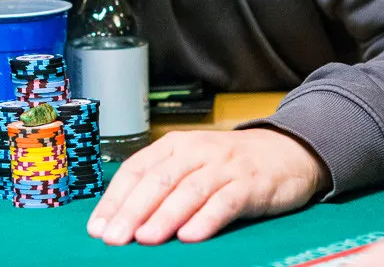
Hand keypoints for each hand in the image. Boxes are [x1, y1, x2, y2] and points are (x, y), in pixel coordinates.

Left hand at [86, 129, 328, 244]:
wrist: (286, 151)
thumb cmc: (229, 165)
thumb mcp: (192, 164)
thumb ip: (162, 185)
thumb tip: (121, 218)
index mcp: (176, 145)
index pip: (137, 169)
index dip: (115, 199)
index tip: (98, 227)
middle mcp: (197, 151)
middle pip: (159, 180)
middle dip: (133, 211)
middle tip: (114, 238)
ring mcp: (225, 167)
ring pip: (189, 191)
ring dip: (165, 216)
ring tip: (145, 238)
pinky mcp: (251, 184)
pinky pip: (226, 202)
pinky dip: (207, 219)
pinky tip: (191, 236)